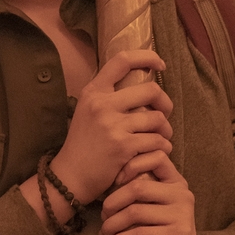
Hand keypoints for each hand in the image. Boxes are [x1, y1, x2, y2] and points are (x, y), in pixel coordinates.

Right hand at [51, 50, 172, 200]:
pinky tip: (158, 151)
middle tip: (163, 114)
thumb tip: (138, 83)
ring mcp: (113, 125)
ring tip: (161, 137)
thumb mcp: (86, 112)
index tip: (160, 65)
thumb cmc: (82, 145)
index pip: (122, 61)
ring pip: (157, 118)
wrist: (69, 177)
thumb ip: (106, 96)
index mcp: (93, 92)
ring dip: (165, 129)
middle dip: (165, 103)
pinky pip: (156, 141)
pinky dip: (162, 147)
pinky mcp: (123, 146)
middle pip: (151, 90)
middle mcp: (102, 104)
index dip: (147, 57)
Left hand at [100, 151, 218, 234]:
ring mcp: (183, 214)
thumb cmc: (162, 229)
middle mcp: (182, 194)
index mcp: (176, 181)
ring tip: (104, 233)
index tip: (116, 181)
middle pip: (138, 188)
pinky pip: (141, 233)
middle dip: (112, 202)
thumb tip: (106, 178)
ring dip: (112, 224)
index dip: (132, 165)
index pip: (157, 157)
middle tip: (103, 215)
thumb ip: (142, 189)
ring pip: (135, 212)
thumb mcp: (155, 204)